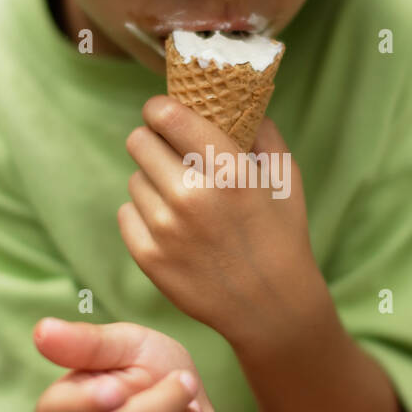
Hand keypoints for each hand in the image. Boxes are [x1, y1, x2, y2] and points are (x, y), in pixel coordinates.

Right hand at [32, 318, 222, 411]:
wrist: (196, 401)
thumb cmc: (154, 367)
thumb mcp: (128, 343)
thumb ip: (87, 342)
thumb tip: (40, 331)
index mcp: (67, 404)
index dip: (85, 404)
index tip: (118, 387)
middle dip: (166, 403)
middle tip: (186, 382)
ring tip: (188, 409)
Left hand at [118, 99, 323, 348]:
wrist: (271, 307)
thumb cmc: (281, 236)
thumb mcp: (286, 178)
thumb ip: (261, 133)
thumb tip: (234, 104)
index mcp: (228, 170)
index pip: (167, 116)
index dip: (159, 109)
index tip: (163, 113)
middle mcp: (192, 196)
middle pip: (138, 142)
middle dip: (152, 141)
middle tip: (167, 152)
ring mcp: (165, 229)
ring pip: (134, 179)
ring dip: (151, 181)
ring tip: (178, 198)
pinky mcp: (148, 257)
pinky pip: (126, 213)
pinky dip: (142, 214)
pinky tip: (169, 224)